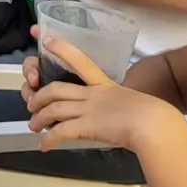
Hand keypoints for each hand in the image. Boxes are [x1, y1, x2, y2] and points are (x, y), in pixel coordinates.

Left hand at [25, 36, 183, 153]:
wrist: (155, 125)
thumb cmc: (153, 115)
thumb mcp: (133, 102)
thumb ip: (119, 104)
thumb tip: (119, 113)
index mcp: (104, 85)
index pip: (80, 60)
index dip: (62, 49)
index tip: (47, 40)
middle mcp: (93, 94)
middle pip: (55, 88)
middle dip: (38, 96)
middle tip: (31, 105)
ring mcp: (89, 109)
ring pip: (53, 109)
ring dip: (39, 118)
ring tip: (33, 126)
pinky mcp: (87, 126)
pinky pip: (60, 132)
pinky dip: (49, 139)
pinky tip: (44, 146)